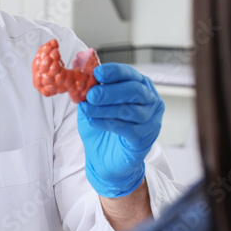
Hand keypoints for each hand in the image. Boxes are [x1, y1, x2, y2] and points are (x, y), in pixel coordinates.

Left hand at [77, 63, 163, 197]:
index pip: (130, 74)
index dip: (114, 72)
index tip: (97, 72)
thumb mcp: (93, 104)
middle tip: (91, 94)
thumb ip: (90, 89)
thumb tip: (80, 73)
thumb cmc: (102, 126)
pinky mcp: (143, 140)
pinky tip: (93, 121)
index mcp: (139, 86)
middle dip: (111, 90)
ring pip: (129, 110)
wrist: (105, 158)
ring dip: (105, 108)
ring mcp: (150, 121)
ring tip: (87, 108)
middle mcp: (150, 102)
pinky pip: (126, 128)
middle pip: (135, 90)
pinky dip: (107, 123)